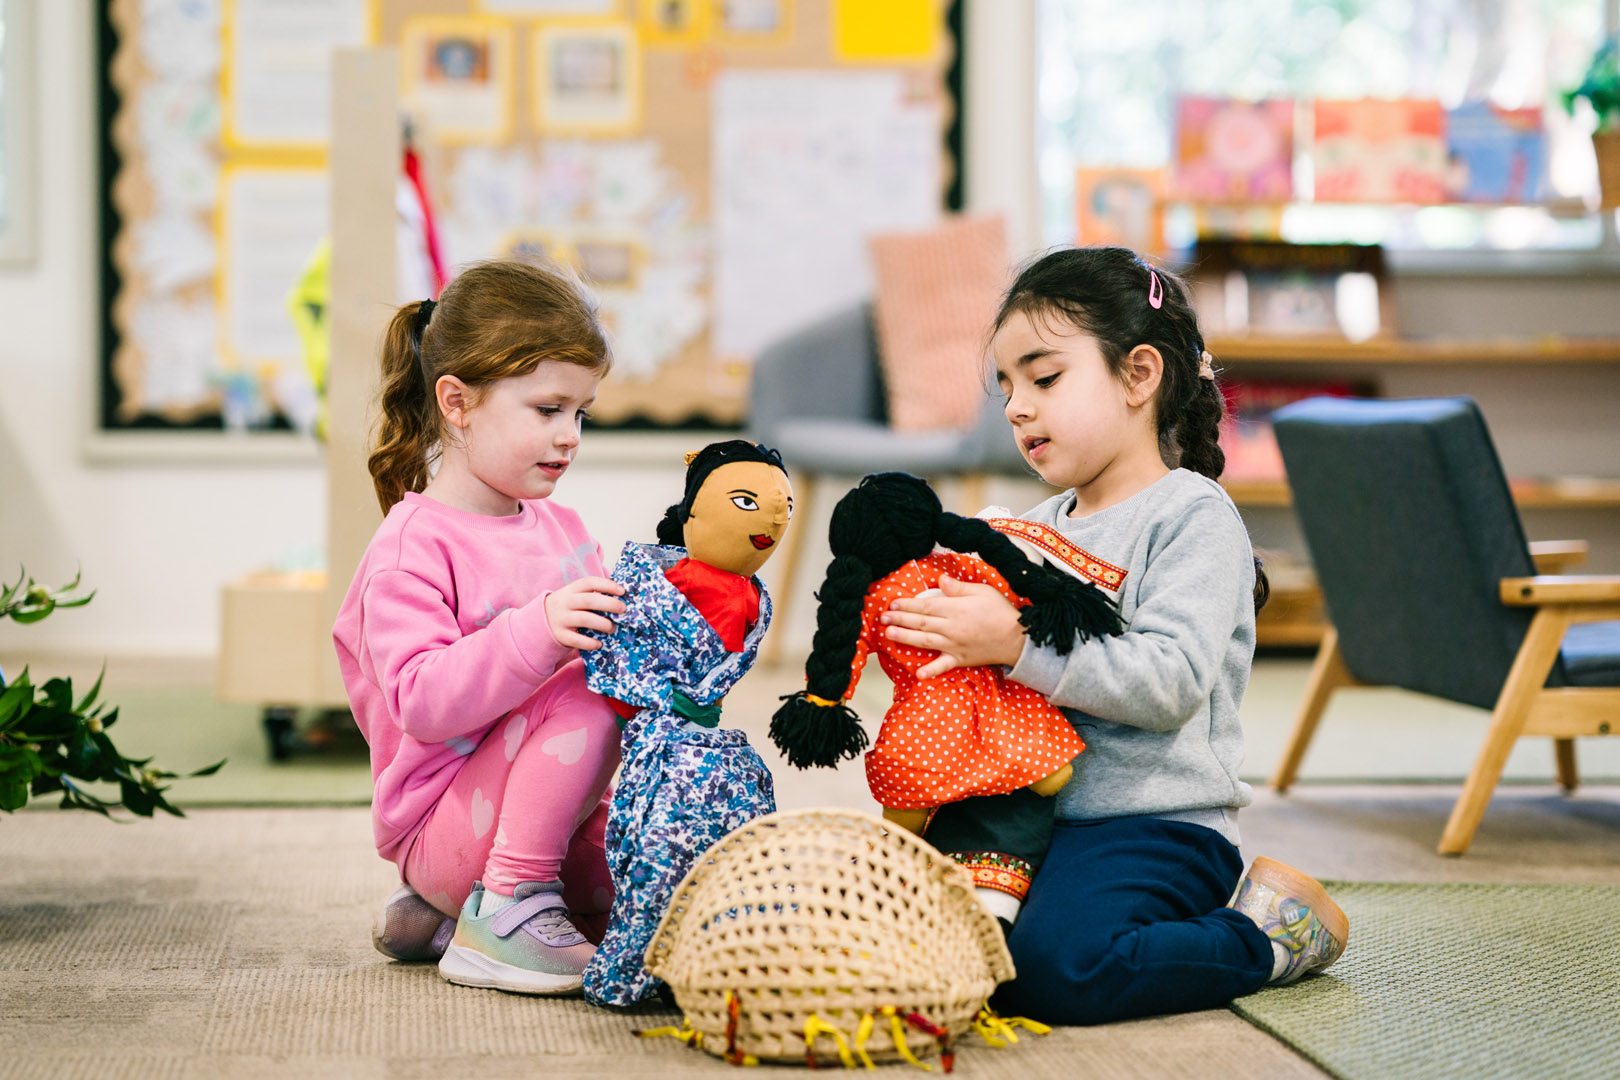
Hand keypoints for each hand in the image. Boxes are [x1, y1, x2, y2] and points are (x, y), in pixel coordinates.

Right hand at [544, 576, 626, 651]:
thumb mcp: (575, 596)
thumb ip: (593, 595)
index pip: (590, 582)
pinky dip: (590, 642)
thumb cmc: (569, 607)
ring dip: (603, 624)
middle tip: (623, 609)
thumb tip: (621, 599)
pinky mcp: (560, 635)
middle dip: (609, 604)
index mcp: (572, 590)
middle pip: (589, 600)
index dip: (607, 585)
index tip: (622, 591)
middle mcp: (565, 602)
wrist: (541, 621)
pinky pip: (577, 639)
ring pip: (585, 619)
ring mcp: (561, 619)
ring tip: (613, 628)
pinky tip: (599, 644)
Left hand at [880, 574, 1024, 677]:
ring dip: (905, 637)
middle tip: (883, 617)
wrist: (1018, 638)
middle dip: (899, 619)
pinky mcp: (960, 659)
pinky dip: (931, 671)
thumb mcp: (982, 591)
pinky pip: (943, 667)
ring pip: (925, 641)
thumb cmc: (1001, 612)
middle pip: (921, 622)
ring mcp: (954, 646)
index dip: (907, 605)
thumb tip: (940, 580)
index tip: (893, 603)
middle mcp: (952, 628)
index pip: (926, 606)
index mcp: (956, 609)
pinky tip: (918, 674)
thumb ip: (959, 587)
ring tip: (889, 634)